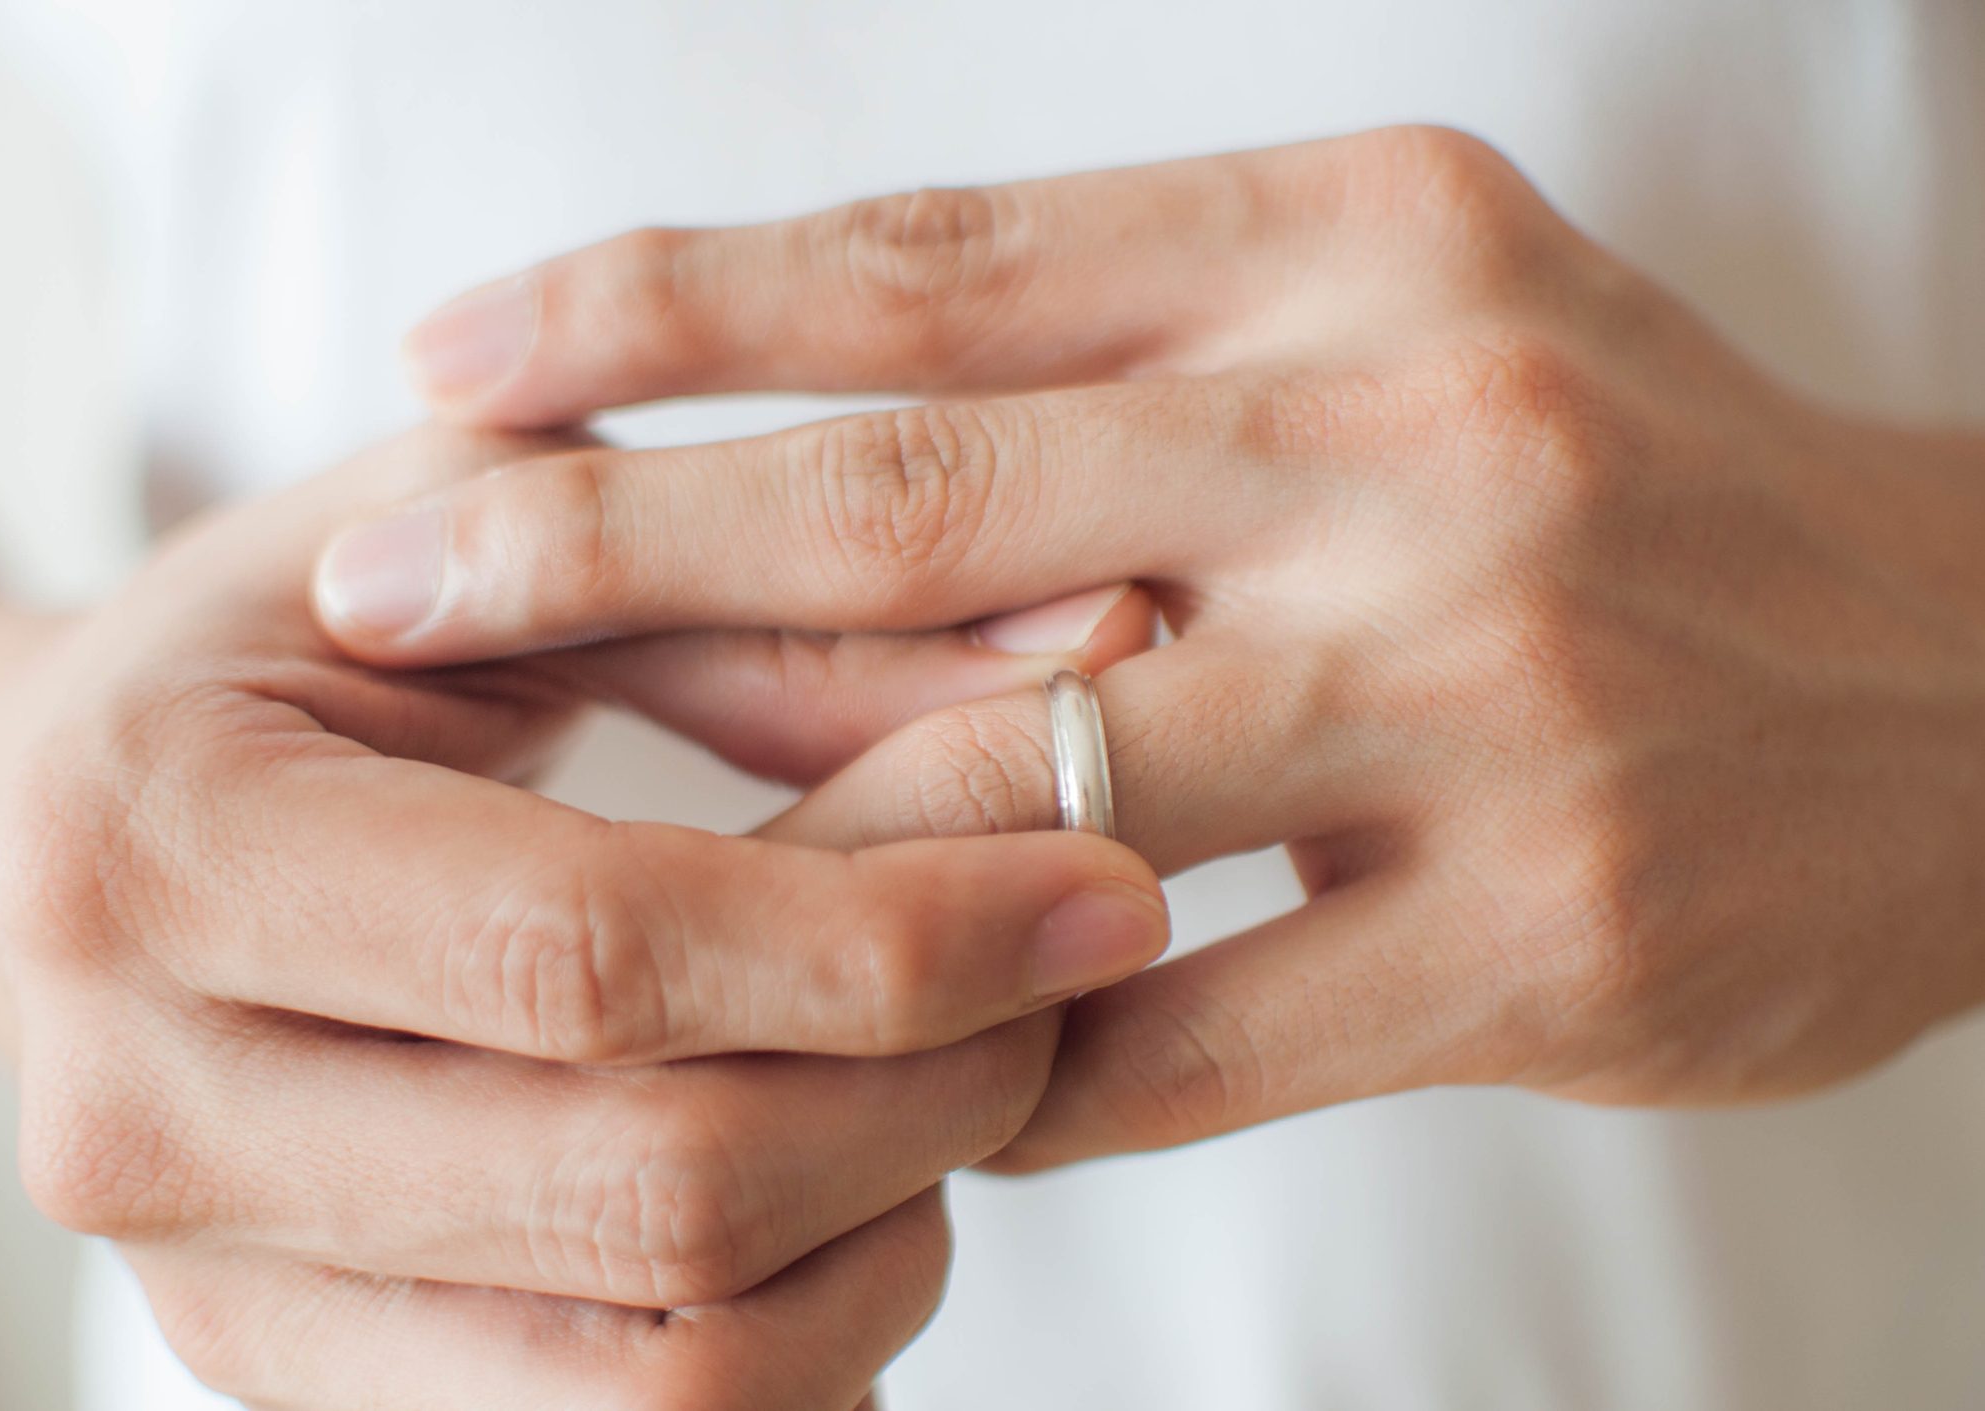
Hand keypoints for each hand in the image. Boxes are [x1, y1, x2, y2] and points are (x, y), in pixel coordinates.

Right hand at [0, 423, 1167, 1406]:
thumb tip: (1108, 655)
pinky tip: (852, 1168)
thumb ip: (793, 612)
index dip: (896, 936)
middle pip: (659, 1198)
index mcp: (159, 844)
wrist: (88, 820)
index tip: (1108, 881)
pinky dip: (813, 1326)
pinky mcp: (307, 1387)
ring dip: (896, 1226)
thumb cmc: (317, 640)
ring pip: (676, 1375)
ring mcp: (218, 1293)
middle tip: (1064, 962)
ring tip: (951, 1062)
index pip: (593, 955)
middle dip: (938, 1087)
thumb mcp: (523, 544)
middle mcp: (142, 1112)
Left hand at [332, 126, 1984, 1175]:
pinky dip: (998, 1044)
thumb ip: (1127, 376)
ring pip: (1013, 779)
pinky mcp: (1550, 938)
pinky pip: (1172, 1028)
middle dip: (604, 542)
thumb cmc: (1628, 481)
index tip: (452, 363)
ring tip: (589, 868)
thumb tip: (792, 490)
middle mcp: (1411, 438)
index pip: (924, 265)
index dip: (655, 312)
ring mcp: (1483, 696)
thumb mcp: (1404, 326)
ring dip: (776, 838)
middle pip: (908, 495)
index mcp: (1357, 249)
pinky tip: (890, 1064)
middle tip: (381, 577)